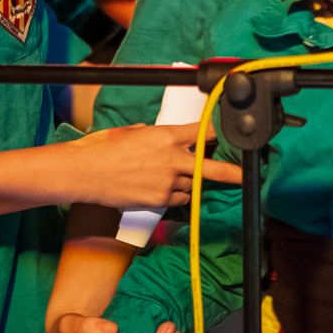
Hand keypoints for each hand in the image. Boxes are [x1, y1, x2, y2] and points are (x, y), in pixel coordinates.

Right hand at [63, 120, 241, 211]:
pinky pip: (178, 199)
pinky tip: (162, 188)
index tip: (229, 134)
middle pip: (210, 167)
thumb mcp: (131, 132)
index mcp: (166, 136)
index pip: (202, 132)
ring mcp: (166, 181)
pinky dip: (176, 195)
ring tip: (168, 176)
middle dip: (232, 172)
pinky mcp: (159, 200)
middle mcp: (171, 158)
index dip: (217, 133)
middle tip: (246, 175)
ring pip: (191, 184)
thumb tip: (158, 136)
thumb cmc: (104, 148)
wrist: (85, 173)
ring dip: (188, 181)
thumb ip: (152, 134)